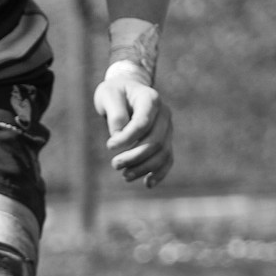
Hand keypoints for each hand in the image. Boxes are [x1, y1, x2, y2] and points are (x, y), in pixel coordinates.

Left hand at [92, 66, 173, 187]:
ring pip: (163, 153)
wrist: (126, 91)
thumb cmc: (115, 93)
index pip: (143, 123)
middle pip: (155, 141)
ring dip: (144, 168)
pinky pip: (168, 159)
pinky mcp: (165, 140)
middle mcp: (164, 114)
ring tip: (125, 175)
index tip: (109, 146)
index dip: (127, 138)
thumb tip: (118, 134)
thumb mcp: (108, 95)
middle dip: (135, 156)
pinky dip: (159, 173)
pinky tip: (147, 184)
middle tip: (115, 164)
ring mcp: (167, 128)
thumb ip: (114, 113)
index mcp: (150, 99)